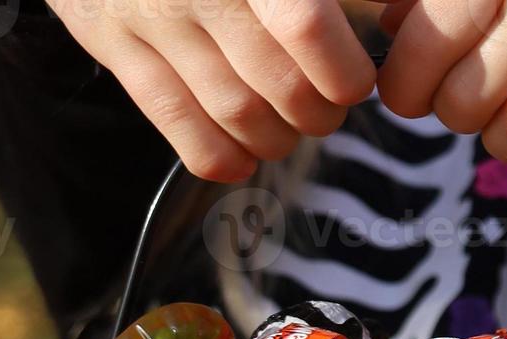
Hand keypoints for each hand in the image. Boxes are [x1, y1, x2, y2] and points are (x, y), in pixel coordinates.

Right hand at [49, 0, 377, 180]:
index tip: (354, 79)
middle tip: (326, 109)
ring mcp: (146, 15)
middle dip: (318, 114)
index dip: (342, 71)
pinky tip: (242, 156)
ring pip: (233, 112)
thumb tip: (400, 13)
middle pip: (277, 84)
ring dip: (275, 139)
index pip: (305, 28)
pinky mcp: (107, 40)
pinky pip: (171, 120)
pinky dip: (216, 153)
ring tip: (288, 129)